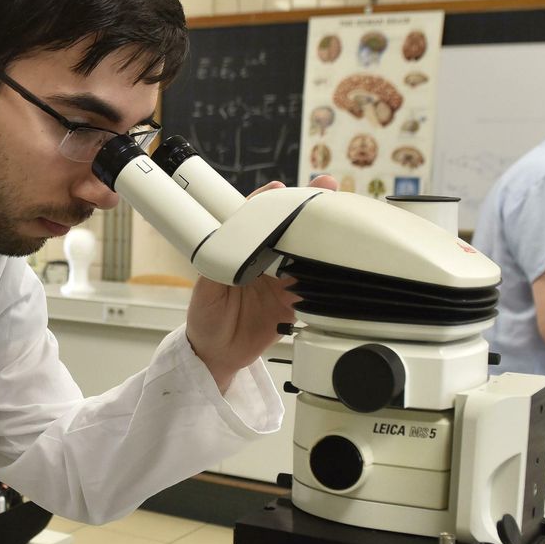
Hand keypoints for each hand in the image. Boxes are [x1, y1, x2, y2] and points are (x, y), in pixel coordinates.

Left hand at [186, 174, 338, 390]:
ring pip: (307, 252)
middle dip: (309, 208)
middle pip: (290, 229)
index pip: (257, 219)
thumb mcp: (205, 289)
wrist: (217, 354)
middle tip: (324, 189)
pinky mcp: (295, 302)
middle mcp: (265, 261)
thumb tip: (231, 240)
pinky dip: (328, 274)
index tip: (278, 190)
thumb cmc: (206, 318)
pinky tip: (338, 260)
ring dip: (323, 237)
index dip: (269, 201)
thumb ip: (218, 265)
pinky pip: (316, 286)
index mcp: (241, 252)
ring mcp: (282, 279)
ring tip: (338, 218)